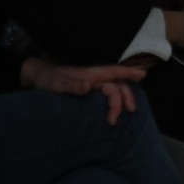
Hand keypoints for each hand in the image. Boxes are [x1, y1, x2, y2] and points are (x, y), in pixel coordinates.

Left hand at [20, 59, 145, 124]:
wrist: (41, 77)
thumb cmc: (49, 79)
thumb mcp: (56, 83)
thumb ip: (72, 85)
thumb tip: (89, 86)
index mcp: (91, 73)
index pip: (114, 71)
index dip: (129, 72)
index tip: (142, 75)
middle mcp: (97, 77)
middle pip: (118, 84)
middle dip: (125, 97)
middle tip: (128, 112)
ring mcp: (96, 83)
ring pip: (117, 89)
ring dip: (124, 99)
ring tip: (129, 112)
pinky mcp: (94, 90)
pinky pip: (111, 93)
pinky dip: (119, 99)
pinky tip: (123, 107)